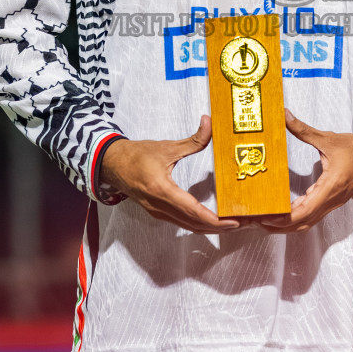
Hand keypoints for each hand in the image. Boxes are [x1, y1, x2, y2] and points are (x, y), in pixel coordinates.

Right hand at [99, 116, 238, 232]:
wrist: (112, 164)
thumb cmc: (136, 156)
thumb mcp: (167, 147)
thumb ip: (192, 140)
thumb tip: (209, 123)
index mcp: (161, 190)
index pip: (192, 211)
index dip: (214, 220)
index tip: (232, 222)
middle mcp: (159, 206)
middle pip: (193, 224)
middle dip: (218, 227)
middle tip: (239, 224)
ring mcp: (157, 212)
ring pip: (188, 226)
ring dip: (209, 228)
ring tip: (229, 224)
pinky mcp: (157, 212)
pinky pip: (181, 223)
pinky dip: (198, 224)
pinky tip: (210, 220)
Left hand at [260, 110, 352, 233]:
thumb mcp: (329, 139)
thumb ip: (304, 130)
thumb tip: (285, 116)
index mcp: (332, 185)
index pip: (306, 211)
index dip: (285, 218)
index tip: (267, 217)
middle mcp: (332, 199)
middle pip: (303, 223)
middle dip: (280, 225)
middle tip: (258, 220)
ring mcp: (332, 203)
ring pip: (308, 222)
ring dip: (287, 225)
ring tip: (267, 219)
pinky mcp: (332, 201)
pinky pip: (313, 215)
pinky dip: (296, 217)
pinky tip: (284, 212)